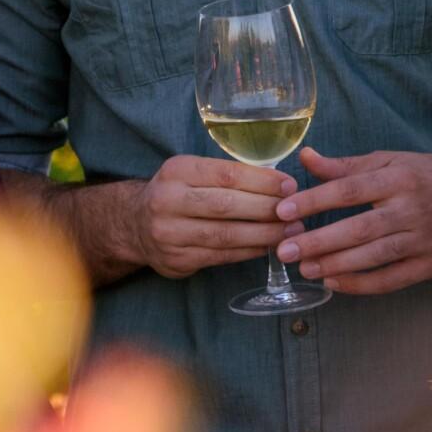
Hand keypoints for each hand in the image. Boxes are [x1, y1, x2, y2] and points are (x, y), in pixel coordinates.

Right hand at [133, 155, 299, 279]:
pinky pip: (220, 256)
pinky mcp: (176, 260)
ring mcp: (169, 233)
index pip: (227, 174)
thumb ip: (228, 176)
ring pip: (225, 235)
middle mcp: (168, 201)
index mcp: (177, 171)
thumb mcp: (193, 173)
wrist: (134, 225)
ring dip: (263, 234)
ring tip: (290, 233)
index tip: (290, 186)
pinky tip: (267, 246)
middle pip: (227, 205)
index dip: (262, 181)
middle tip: (297, 212)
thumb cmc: (178, 193)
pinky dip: (248, 251)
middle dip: (267, 209)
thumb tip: (280, 184)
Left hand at [275, 148, 431, 295]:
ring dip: (336, 264)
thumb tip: (305, 158)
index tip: (283, 212)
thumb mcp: (390, 161)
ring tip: (305, 268)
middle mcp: (411, 208)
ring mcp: (424, 238)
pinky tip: (335, 283)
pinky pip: (393, 278)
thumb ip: (346, 166)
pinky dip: (362, 284)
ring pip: (375, 255)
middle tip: (285, 249)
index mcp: (398, 178)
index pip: (349, 190)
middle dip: (319, 240)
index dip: (314, 201)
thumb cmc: (428, 175)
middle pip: (359, 227)